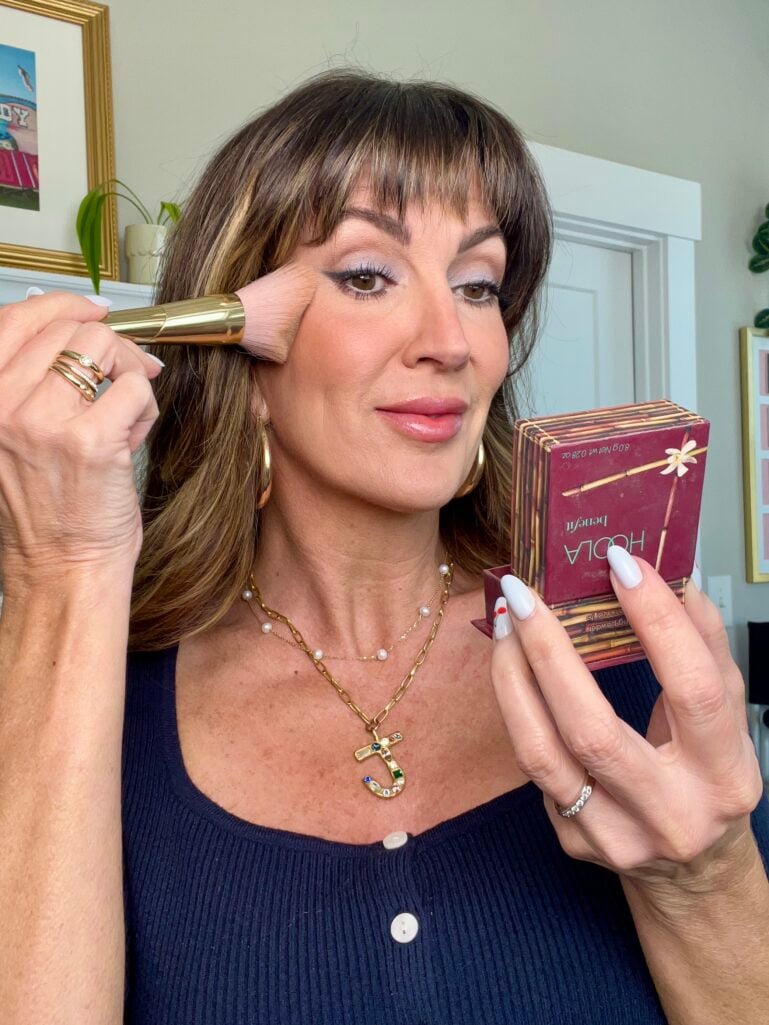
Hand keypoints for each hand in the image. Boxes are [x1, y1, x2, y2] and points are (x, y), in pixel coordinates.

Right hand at [0, 289, 163, 577]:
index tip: (96, 310)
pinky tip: (130, 439)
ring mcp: (42, 421)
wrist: (61, 568)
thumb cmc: (45, 507)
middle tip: (130, 372)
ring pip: (106, 350)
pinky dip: (144, 410)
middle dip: (112, 346)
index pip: (17, 319)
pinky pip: (135, 390)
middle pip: (71, 329)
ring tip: (123, 416)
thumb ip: (30, 377)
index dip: (65, 305)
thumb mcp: (13, 433)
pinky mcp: (89, 441)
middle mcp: (1, 404)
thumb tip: (70, 317)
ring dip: (129, 377)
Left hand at [489, 549, 764, 888]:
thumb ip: (704, 643)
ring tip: (504, 625)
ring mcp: (617, 836)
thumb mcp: (725, 711)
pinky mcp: (574, 842)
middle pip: (593, 731)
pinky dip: (518, 710)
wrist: (693, 867)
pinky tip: (514, 672)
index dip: (657, 622)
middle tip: (524, 595)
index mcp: (723, 774)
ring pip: (541, 753)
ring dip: (512, 678)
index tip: (620, 562)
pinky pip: (533, 767)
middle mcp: (671, 814)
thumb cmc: (708, 773)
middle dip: (549, 652)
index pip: (691, 690)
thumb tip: (673, 571)